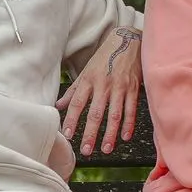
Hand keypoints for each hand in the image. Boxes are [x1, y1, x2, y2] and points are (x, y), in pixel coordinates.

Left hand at [57, 26, 141, 155]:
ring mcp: (120, 87)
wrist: (128, 41)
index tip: (68, 135)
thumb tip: (58, 105)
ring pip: (114, 115)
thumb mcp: (86, 70)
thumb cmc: (105, 57)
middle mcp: (103, 84)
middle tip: (86, 150)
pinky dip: (129, 124)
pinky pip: (131, 109)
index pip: (77, 103)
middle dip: (90, 133)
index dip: (72, 120)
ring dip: (110, 134)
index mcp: (88, 80)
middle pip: (95, 113)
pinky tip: (125, 136)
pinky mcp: (133, 88)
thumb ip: (73, 90)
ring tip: (106, 148)